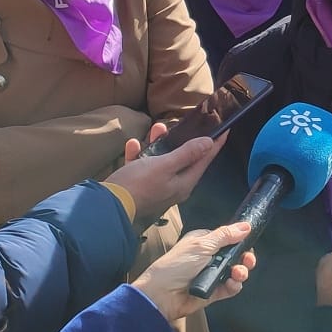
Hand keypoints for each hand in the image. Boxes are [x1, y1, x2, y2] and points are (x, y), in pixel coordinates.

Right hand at [104, 124, 224, 224]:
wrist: (106, 206)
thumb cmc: (138, 185)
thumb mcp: (164, 166)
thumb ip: (186, 154)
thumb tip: (208, 143)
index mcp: (183, 183)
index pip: (204, 161)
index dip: (215, 145)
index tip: (225, 130)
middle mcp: (172, 186)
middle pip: (183, 159)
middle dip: (183, 140)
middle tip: (186, 124)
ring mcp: (154, 187)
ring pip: (161, 160)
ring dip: (159, 144)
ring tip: (156, 128)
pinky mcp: (138, 186)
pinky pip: (142, 166)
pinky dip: (138, 155)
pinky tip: (133, 144)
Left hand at [132, 222, 255, 321]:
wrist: (162, 294)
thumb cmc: (175, 266)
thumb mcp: (202, 245)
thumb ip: (225, 235)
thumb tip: (245, 226)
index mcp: (204, 243)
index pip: (229, 240)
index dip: (240, 242)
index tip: (248, 244)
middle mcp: (209, 258)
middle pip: (235, 257)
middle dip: (244, 259)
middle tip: (247, 260)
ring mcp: (211, 275)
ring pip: (235, 273)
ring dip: (240, 272)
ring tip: (237, 273)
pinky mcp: (213, 292)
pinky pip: (230, 288)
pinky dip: (234, 286)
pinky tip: (232, 283)